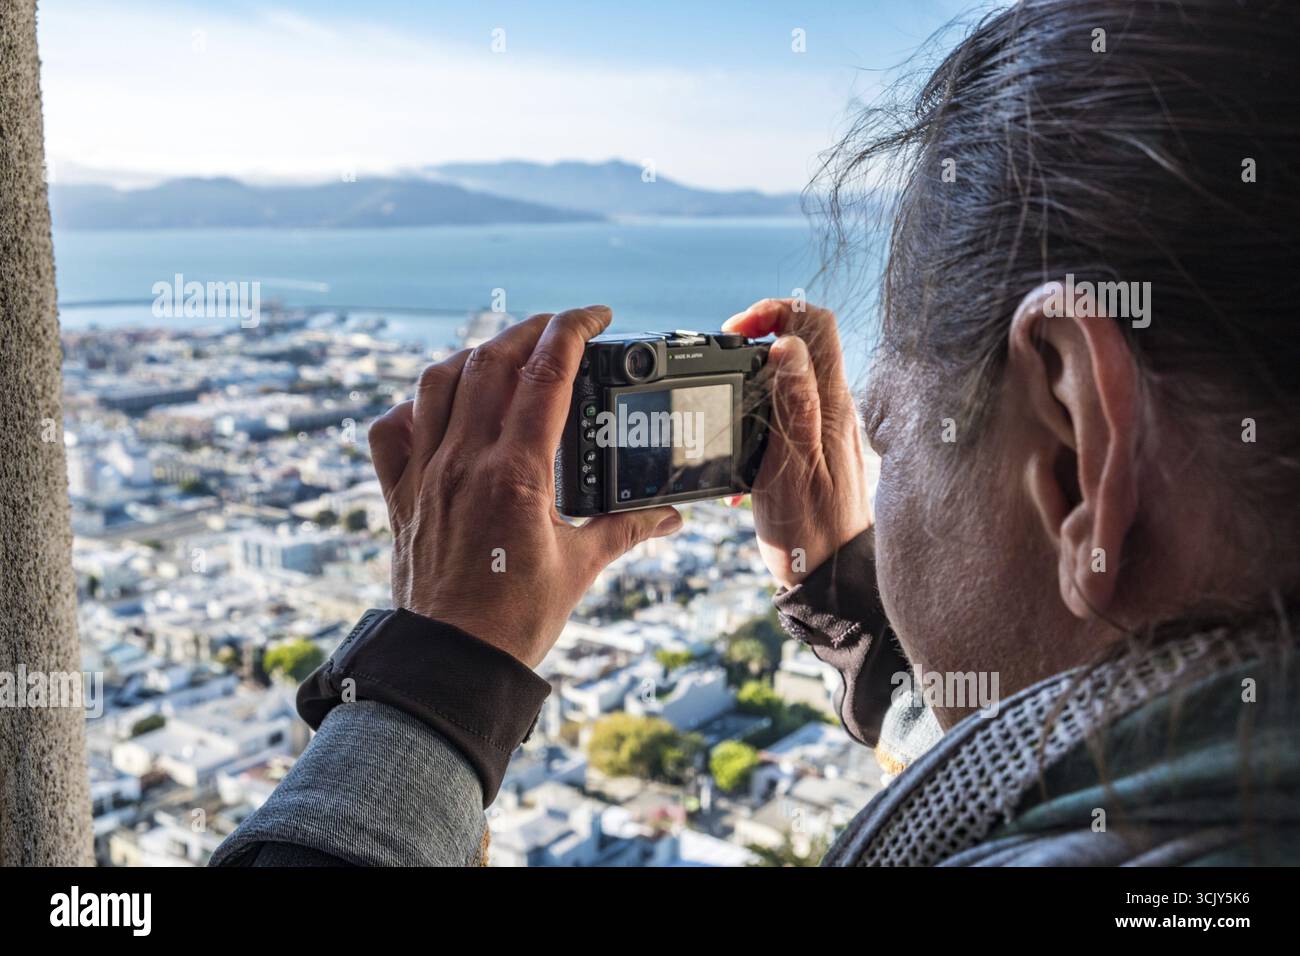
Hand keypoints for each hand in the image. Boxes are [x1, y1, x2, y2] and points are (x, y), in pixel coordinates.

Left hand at [367, 306, 681, 666]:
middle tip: (560, 328)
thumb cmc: (515, 621)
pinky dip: (411, 406)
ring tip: (503, 354)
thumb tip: (671, 516)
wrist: (450, 664)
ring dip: (473, 355)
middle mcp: (464, 461)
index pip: (545, 374)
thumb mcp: (581, 568)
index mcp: (515, 473)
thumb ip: (626, 529)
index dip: (573, 330)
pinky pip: (390, 430)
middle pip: (491, 361)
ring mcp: (425, 474)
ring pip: (437, 382)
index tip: (597, 316)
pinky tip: (436, 408)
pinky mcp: (400, 496)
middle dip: (529, 330)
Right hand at [723, 299, 871, 588]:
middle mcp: (832, 408)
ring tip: (724, 412)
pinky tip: (740, 458)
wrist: (830, 580)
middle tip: (723, 367)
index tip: (737, 333)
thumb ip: (790, 402)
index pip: (815, 322)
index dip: (774, 312)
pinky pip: (783, 417)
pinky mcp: (813, 451)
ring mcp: (823, 429)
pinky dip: (755, 423)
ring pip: (787, 379)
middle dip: (755, 343)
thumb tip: (786, 345)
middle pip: (800, 343)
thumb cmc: (810, 531)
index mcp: (828, 403)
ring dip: (751, 385)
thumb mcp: (789, 465)